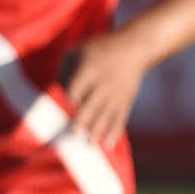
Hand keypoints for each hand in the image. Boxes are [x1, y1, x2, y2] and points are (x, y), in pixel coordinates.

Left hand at [58, 26, 153, 148]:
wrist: (135, 49)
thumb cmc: (100, 49)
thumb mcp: (79, 49)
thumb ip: (64, 68)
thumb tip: (59, 90)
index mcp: (90, 69)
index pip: (80, 84)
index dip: (74, 94)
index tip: (70, 102)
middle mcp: (104, 84)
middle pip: (93, 104)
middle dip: (84, 120)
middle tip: (74, 134)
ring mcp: (116, 94)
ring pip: (106, 116)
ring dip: (97, 131)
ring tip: (88, 145)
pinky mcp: (126, 102)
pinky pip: (120, 119)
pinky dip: (114, 132)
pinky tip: (107, 145)